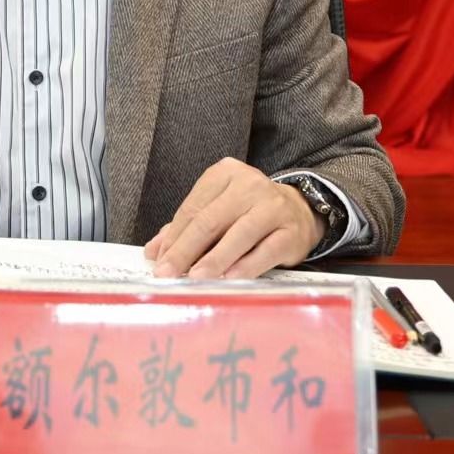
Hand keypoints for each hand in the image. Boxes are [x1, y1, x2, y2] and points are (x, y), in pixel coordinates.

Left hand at [143, 158, 321, 279]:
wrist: (299, 211)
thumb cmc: (249, 212)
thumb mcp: (218, 209)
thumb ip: (186, 227)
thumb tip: (154, 251)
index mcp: (225, 173)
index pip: (193, 207)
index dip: (173, 237)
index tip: (157, 260)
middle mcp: (249, 185)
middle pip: (210, 220)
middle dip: (185, 250)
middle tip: (167, 273)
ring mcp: (273, 207)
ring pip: (237, 235)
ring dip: (213, 260)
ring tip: (194, 278)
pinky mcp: (291, 232)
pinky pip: (264, 252)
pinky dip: (244, 267)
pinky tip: (228, 279)